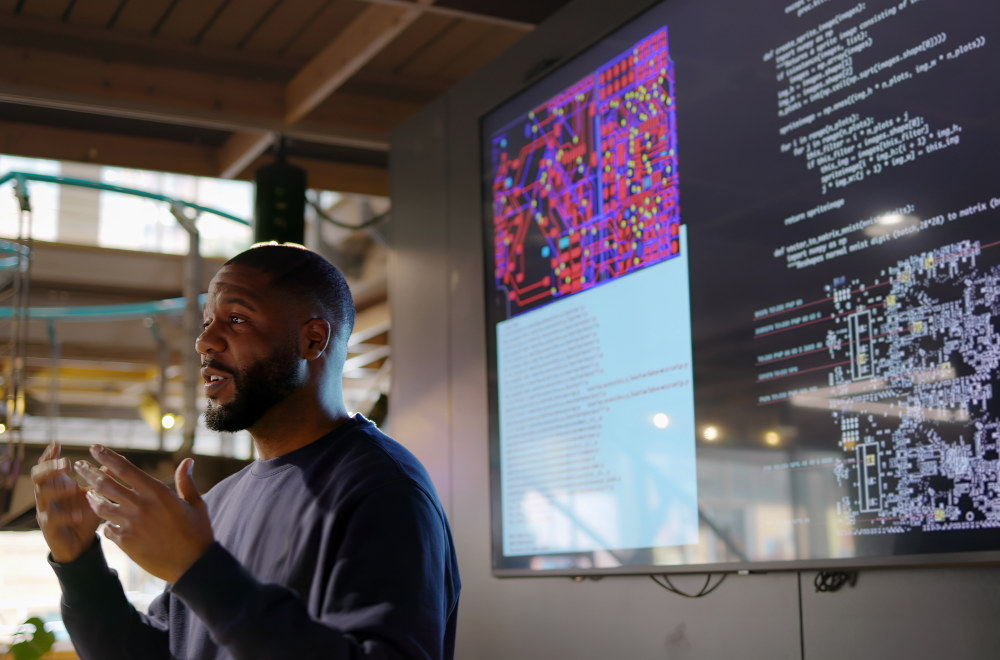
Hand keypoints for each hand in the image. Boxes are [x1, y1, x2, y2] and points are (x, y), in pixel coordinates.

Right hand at [31, 443, 100, 562]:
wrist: (80, 544)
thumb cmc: (85, 515)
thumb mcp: (95, 495)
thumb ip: (102, 478)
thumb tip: (117, 459)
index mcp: (57, 484)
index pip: (47, 465)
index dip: (50, 455)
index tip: (57, 444)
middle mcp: (48, 495)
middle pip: (38, 476)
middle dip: (50, 468)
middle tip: (66, 464)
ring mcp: (46, 511)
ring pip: (41, 495)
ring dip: (57, 489)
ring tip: (74, 487)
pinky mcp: (49, 528)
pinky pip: (51, 519)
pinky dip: (65, 515)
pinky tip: (77, 514)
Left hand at [74, 445, 213, 583]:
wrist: (192, 565)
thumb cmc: (197, 532)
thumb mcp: (196, 504)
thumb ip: (186, 482)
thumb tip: (188, 461)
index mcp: (156, 491)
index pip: (124, 468)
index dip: (107, 456)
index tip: (95, 448)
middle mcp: (139, 505)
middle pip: (105, 484)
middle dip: (89, 472)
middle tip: (79, 465)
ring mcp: (130, 524)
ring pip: (100, 506)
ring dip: (91, 497)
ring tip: (86, 492)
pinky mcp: (125, 542)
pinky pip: (106, 528)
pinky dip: (104, 523)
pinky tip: (105, 521)